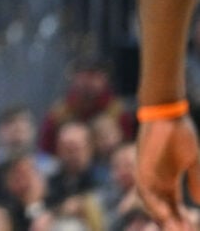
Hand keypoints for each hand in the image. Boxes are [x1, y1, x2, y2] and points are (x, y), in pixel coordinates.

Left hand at [136, 115, 199, 229]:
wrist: (167, 115)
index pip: (175, 207)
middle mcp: (156, 181)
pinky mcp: (140, 167)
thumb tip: (198, 204)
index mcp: (168, 181)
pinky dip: (153, 203)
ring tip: (176, 230)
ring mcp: (147, 175)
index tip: (194, 229)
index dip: (184, 219)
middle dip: (174, 224)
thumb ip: (196, 181)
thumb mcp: (193, 161)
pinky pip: (143, 190)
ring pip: (152, 204)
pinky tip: (165, 214)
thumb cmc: (180, 135)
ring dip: (163, 218)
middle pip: (164, 209)